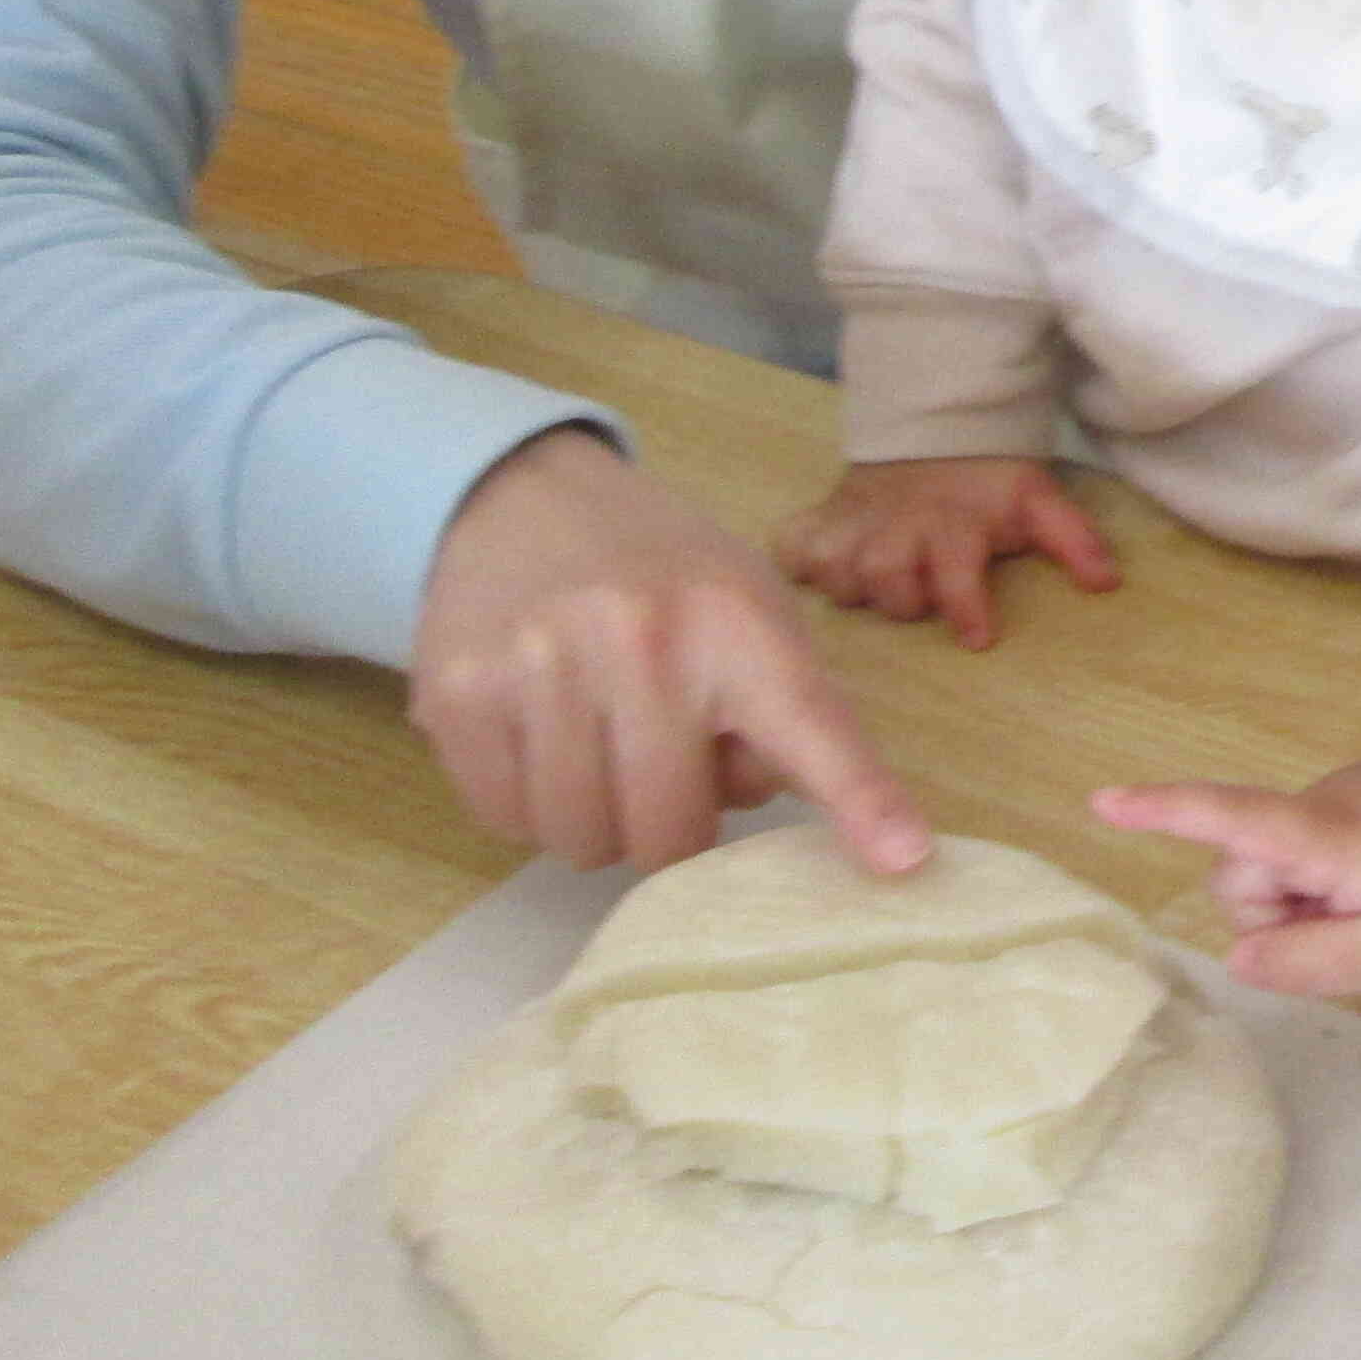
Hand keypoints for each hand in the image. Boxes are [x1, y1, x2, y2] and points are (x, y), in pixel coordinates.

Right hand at [410, 427, 930, 875]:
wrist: (516, 500)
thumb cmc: (659, 578)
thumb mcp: (749, 610)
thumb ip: (786, 712)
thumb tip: (790, 811)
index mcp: (736, 622)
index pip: (808, 726)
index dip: (860, 801)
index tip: (903, 860)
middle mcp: (640, 640)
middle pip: (668, 837)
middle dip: (670, 824)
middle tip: (660, 759)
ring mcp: (539, 666)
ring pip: (580, 841)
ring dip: (595, 817)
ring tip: (597, 739)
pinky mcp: (457, 695)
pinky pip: (506, 821)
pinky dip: (526, 802)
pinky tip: (537, 734)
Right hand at [769, 455, 1117, 649]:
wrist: (934, 433)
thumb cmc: (988, 485)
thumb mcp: (1039, 502)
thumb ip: (1073, 541)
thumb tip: (1106, 584)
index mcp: (954, 524)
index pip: (956, 568)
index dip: (965, 604)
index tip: (978, 638)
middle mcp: (898, 524)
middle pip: (884, 576)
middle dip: (903, 598)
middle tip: (921, 597)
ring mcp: (853, 522)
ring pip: (834, 570)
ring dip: (853, 585)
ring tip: (875, 582)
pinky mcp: (821, 519)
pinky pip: (792, 548)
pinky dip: (801, 562)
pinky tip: (823, 566)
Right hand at [1091, 738, 1360, 992]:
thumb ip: (1312, 962)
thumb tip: (1238, 956)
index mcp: (1334, 832)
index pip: (1234, 819)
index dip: (1165, 813)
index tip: (1102, 800)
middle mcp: (1330, 796)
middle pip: (1247, 869)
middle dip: (1277, 914)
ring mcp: (1349, 789)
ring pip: (1282, 864)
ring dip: (1313, 903)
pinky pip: (1317, 848)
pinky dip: (1338, 881)